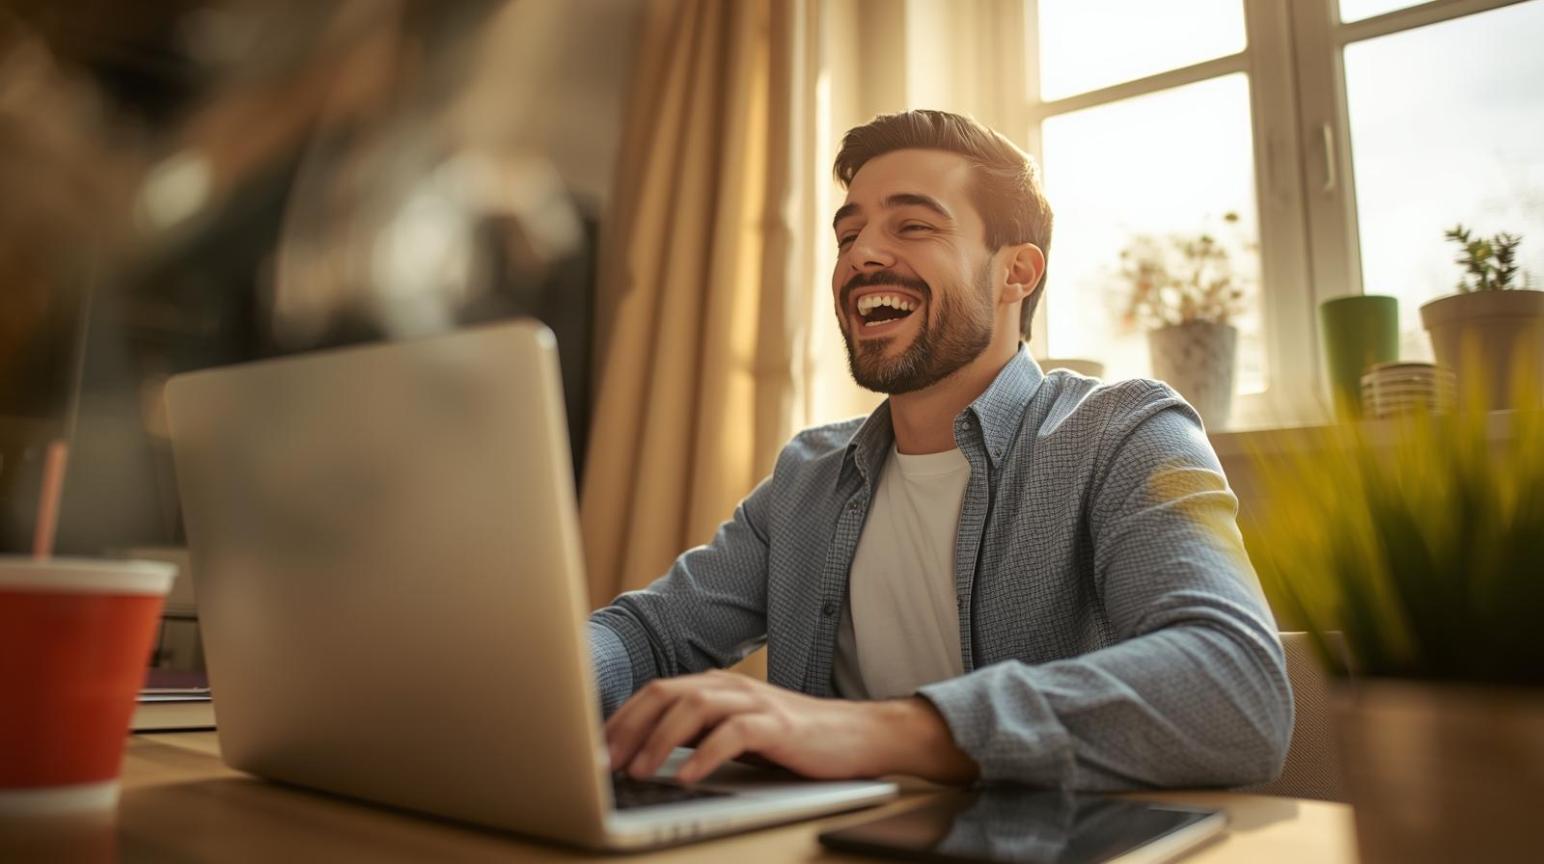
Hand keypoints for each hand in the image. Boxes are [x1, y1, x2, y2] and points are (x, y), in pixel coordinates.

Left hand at [603, 670, 977, 784]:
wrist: (856, 736)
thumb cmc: (792, 740)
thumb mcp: (736, 733)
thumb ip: (697, 733)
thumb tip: (643, 753)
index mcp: (715, 686)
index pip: (655, 692)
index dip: (621, 719)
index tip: (594, 750)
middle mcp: (731, 687)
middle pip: (666, 694)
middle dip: (629, 727)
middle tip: (604, 762)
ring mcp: (755, 702)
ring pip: (694, 707)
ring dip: (659, 740)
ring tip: (637, 770)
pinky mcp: (778, 725)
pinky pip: (733, 734)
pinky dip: (705, 755)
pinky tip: (687, 777)